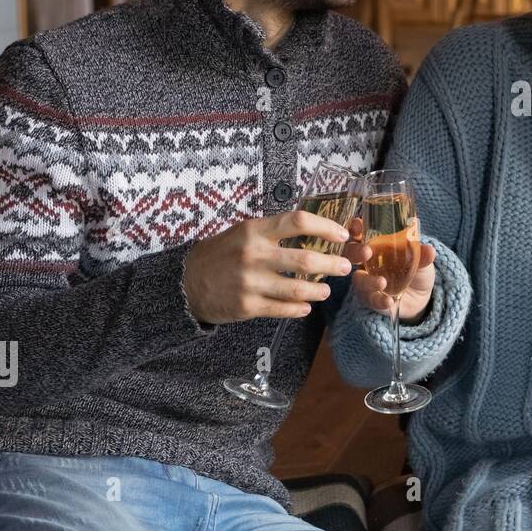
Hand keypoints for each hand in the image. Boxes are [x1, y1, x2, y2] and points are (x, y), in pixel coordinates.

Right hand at [182, 209, 352, 324]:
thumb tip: (314, 232)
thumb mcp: (243, 232)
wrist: (186, 283)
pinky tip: (305, 306)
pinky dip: (299, 308)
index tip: (342, 235)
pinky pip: (284, 309)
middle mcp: (254, 254)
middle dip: (332, 264)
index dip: (326, 227)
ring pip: (298, 288)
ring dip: (319, 290)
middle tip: (345, 267)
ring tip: (326, 291)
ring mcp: (251, 282)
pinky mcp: (248, 306)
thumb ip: (273, 232)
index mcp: (254, 231)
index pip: (298, 221)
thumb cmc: (221, 254)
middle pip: (305, 258)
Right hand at [344, 216, 436, 323]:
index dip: (355, 228)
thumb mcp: (422, 260)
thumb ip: (422, 255)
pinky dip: (379, 301)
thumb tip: (429, 250)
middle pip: (350, 253)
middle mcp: (366, 262)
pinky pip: (370, 300)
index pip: (359, 232)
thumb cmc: (416, 269)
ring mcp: (367, 281)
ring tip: (382, 282)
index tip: (358, 225)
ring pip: (358, 280)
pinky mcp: (371, 299)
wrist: (420, 297)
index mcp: (375, 244)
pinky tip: (389, 301)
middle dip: (355, 251)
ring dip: (368, 281)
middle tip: (367, 252)